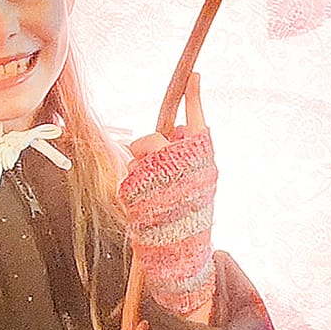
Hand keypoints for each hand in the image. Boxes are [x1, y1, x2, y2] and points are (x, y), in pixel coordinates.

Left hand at [120, 73, 217, 322]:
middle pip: (152, 140)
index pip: (198, 121)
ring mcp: (158, 177)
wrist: (180, 253)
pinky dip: (131, 186)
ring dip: (137, 169)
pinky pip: (128, 176)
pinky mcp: (136, 190)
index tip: (193, 76)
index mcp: (202, 161)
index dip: (194, 98)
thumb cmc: (189, 216)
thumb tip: (174, 131)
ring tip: (152, 194)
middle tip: (152, 168)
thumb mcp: (200, 183)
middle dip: (147, 150)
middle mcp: (183, 166)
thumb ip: (189, 155)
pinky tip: (144, 205)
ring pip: (136, 156)